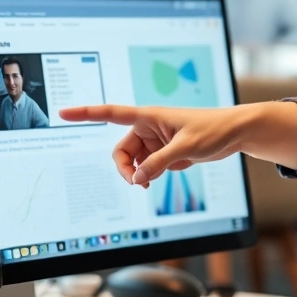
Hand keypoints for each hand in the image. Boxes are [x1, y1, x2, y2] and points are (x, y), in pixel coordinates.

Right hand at [58, 105, 242, 185]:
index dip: (86, 113)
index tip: (63, 112)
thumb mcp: (185, 147)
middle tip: (138, 184)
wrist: (233, 134)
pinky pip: (147, 167)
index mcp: (148, 116)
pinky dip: (149, 175)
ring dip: (137, 174)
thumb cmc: (212, 130)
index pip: (111, 113)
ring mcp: (155, 141)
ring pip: (133, 162)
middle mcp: (148, 128)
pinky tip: (163, 176)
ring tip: (150, 183)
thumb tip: (138, 178)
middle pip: (121, 151)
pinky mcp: (164, 152)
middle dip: (125, 169)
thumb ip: (159, 163)